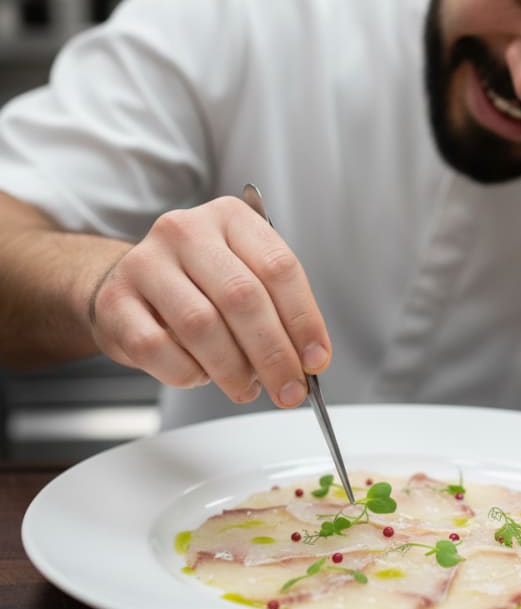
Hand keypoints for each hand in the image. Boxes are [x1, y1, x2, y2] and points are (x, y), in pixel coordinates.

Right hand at [89, 196, 330, 407]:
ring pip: (201, 325)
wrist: (129, 285)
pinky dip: (188, 373)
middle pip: (242, 297)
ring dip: (233, 369)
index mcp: (230, 218)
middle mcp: (186, 231)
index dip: (304, 320)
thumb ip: (277, 310)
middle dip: (273, 354)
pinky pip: (158, 348)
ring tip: (246, 389)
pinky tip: (201, 376)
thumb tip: (308, 358)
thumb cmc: (199, 284)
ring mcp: (146, 263)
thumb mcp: (244, 276)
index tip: (316, 359)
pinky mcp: (116, 301)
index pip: (279, 268)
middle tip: (289, 390)